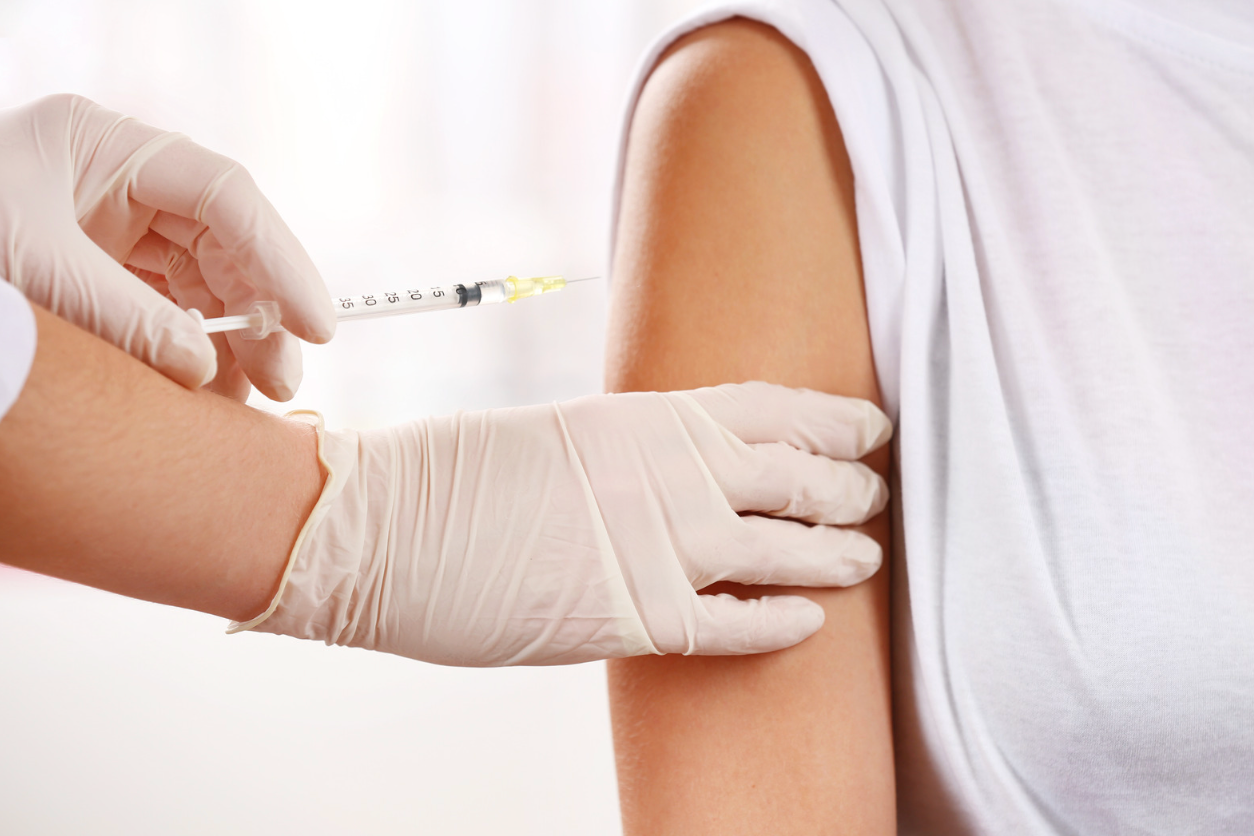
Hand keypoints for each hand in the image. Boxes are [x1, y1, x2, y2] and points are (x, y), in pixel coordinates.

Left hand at [0, 94, 334, 399]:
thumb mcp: (37, 274)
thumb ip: (128, 318)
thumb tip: (207, 367)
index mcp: (105, 147)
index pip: (223, 196)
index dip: (279, 260)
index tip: (316, 323)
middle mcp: (122, 182)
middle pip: (226, 242)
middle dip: (262, 310)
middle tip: (283, 377)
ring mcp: (116, 228)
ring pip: (207, 280)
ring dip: (237, 338)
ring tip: (254, 394)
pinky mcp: (108, 273)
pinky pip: (173, 309)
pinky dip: (197, 351)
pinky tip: (213, 388)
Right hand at [235, 382, 892, 665]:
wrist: (384, 526)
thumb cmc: (458, 476)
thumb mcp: (561, 434)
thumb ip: (632, 450)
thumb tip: (677, 469)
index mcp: (647, 415)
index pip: (772, 408)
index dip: (833, 420)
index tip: (870, 427)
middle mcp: (671, 471)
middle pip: (796, 475)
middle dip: (849, 487)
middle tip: (876, 496)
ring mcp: (659, 543)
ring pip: (786, 547)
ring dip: (836, 553)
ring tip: (866, 558)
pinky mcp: (635, 615)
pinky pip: (735, 623)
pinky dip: (780, 622)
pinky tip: (811, 624)